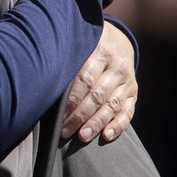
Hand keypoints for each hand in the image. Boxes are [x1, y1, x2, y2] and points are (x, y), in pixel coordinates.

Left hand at [61, 21, 137, 141]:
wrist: (118, 39)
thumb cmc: (87, 44)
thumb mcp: (80, 41)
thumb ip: (67, 55)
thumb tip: (43, 76)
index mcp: (101, 50)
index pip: (85, 79)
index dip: (71, 100)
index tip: (58, 115)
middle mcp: (117, 65)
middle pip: (97, 95)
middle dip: (80, 115)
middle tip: (65, 131)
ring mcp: (127, 80)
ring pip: (112, 105)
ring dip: (96, 123)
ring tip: (82, 136)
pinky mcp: (133, 92)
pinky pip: (128, 111)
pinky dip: (118, 125)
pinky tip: (106, 135)